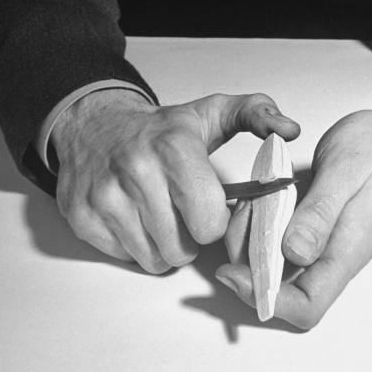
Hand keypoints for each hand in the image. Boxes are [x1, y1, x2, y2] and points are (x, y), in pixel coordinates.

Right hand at [52, 90, 299, 273]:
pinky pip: (124, 256)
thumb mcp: (213, 113)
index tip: (209, 207)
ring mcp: (103, 197)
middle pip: (182, 248)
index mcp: (174, 150)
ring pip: (153, 258)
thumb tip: (290, 130)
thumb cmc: (161, 128)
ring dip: (164, 245)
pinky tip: (136, 216)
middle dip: (190, 237)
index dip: (215, 220)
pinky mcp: (81, 217)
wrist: (96, 124)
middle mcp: (135, 173)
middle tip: (184, 213)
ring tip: (162, 214)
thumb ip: (257, 115)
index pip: (209, 223)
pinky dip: (135, 244)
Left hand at [218, 104, 371, 328]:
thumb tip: (294, 253)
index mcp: (346, 251)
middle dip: (248, 268)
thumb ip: (320, 212)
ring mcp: (321, 246)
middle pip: (284, 292)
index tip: (233, 271)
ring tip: (247, 205)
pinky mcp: (311, 231)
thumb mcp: (345, 171)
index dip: (268, 299)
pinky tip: (255, 202)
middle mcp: (332, 257)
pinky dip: (257, 229)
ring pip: (275, 268)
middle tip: (238, 224)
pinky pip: (277, 244)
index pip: (307, 305)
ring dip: (249, 244)